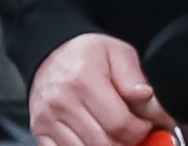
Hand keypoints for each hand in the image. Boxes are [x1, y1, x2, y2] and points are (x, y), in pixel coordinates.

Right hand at [28, 31, 169, 145]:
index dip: (141, 130)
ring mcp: (48, 119)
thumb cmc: (85, 55)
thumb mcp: (115, 52)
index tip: (143, 124)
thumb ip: (134, 77)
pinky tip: (92, 139)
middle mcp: (62, 100)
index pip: (121, 125)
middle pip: (106, 144)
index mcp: (83, 79)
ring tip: (112, 134)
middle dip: (126, 143)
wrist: (51, 51)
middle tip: (129, 132)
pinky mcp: (41, 132)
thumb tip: (147, 97)